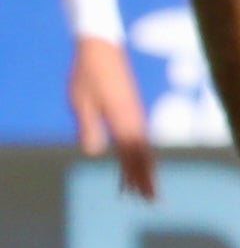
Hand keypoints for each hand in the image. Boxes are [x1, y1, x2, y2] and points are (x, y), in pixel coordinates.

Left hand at [67, 32, 150, 195]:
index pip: (133, 154)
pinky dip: (141, 153)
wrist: (100, 47)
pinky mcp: (132, 110)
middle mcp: (134, 119)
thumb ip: (88, 126)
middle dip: (146, 178)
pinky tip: (140, 159)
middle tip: (152, 200)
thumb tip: (94, 153)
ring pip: (144, 147)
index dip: (138, 176)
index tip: (143, 195)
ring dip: (145, 168)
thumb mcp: (80, 101)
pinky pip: (140, 138)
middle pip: (143, 154)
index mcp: (122, 119)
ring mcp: (135, 114)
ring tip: (146, 187)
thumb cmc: (86, 74)